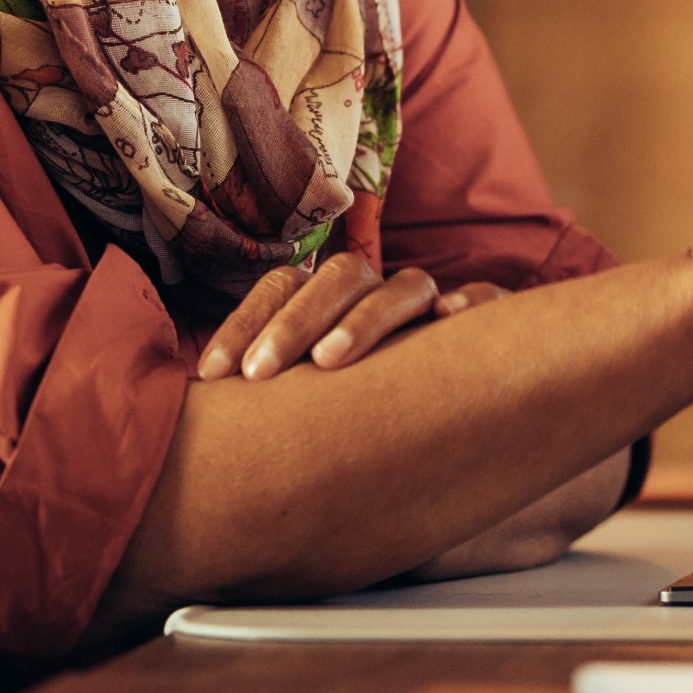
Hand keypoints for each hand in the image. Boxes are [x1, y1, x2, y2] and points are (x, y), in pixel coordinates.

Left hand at [193, 252, 493, 382]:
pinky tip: (451, 320)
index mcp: (331, 302)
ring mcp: (434, 307)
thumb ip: (271, 398)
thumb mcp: (309, 401)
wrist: (466, 411)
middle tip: (259, 374)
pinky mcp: (493, 325)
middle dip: (294, 322)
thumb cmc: (363, 409)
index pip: (282, 287)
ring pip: (406, 287)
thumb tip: (199, 414)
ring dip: (366, 317)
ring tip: (330, 361)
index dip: (244, 323)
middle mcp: (380, 295)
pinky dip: (473, 302)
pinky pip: (489, 300)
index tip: (213, 375)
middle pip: (338, 278)